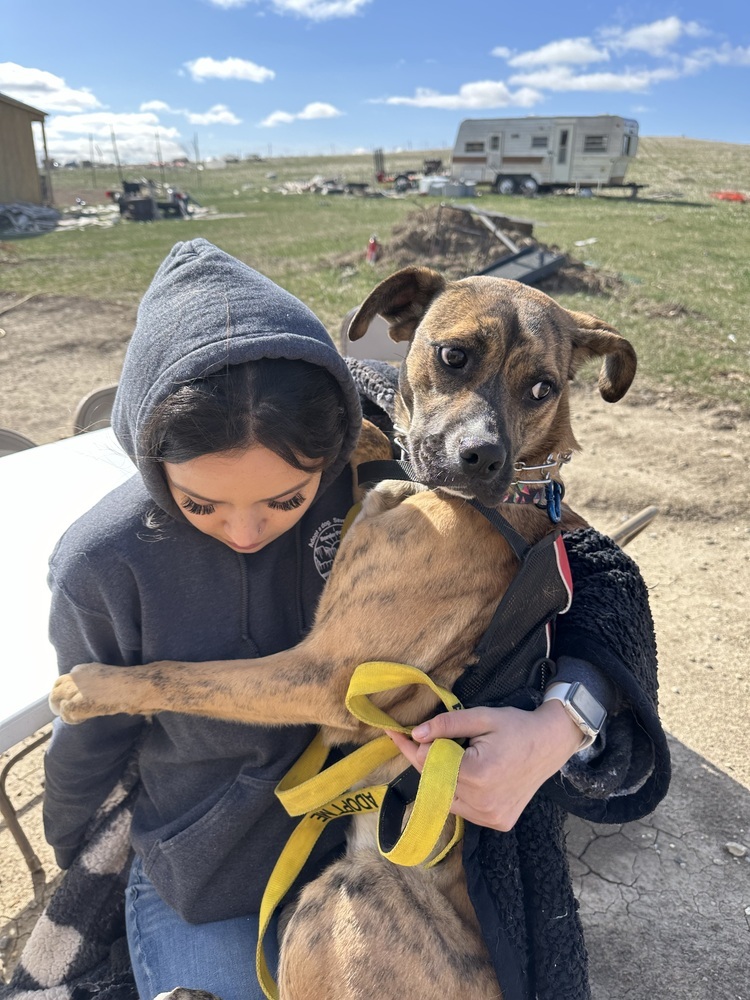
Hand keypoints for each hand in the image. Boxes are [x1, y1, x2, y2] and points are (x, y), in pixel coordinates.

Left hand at [386, 701, 582, 831]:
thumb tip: (415, 733)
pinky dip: (455, 792)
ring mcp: (490, 817)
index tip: (400, 732)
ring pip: (444, 799)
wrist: (551, 744)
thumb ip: (447, 725)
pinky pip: (462, 808)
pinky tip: (464, 773)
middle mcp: (483, 803)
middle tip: (417, 739)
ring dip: (439, 778)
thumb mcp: (481, 716)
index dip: (414, 747)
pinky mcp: (497, 823)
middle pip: (434, 782)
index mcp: (478, 775)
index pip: (429, 764)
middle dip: (424, 760)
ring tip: (452, 755)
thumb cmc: (516, 726)